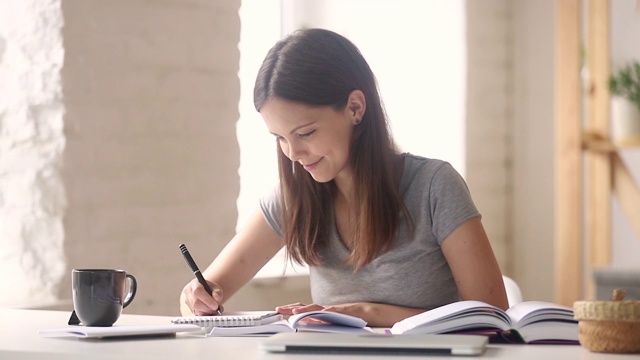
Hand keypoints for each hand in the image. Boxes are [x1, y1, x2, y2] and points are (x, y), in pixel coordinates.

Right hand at [181, 278, 224, 315]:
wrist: (204, 291)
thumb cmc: (209, 288)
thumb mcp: (215, 287)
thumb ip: (217, 292)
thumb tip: (216, 298)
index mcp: (194, 283)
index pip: (198, 291)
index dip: (207, 299)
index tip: (216, 305)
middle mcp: (188, 292)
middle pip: (195, 303)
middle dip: (208, 308)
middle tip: (217, 309)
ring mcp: (187, 301)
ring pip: (196, 310)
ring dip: (207, 312)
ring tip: (215, 310)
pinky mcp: (189, 309)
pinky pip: (197, 314)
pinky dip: (205, 314)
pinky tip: (211, 312)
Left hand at [276, 302, 426, 326]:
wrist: (401, 314)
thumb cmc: (382, 321)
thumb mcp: (357, 324)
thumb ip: (343, 325)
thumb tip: (324, 329)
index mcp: (341, 312)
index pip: (316, 310)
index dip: (300, 309)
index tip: (285, 311)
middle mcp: (343, 308)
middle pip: (315, 307)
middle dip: (296, 309)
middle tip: (279, 311)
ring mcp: (350, 309)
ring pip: (324, 309)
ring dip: (306, 311)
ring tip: (291, 313)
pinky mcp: (359, 311)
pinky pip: (340, 314)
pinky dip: (327, 315)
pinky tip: (316, 317)